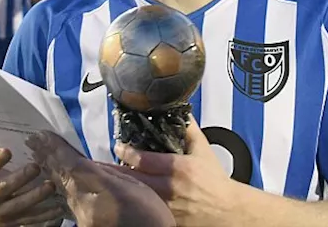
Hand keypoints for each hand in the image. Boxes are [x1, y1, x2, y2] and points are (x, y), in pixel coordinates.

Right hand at [0, 116, 63, 226]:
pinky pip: (32, 220)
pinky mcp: (14, 223)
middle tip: (36, 166)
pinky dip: (46, 216)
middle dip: (22, 178)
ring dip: (37, 196)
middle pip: (7, 187)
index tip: (6, 151)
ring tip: (51, 185)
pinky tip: (58, 207)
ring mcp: (2, 213)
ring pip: (22, 205)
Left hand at [27, 131, 173, 226]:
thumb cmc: (150, 214)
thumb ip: (108, 173)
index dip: (56, 149)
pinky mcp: (81, 226)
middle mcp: (85, 205)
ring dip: (49, 171)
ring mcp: (80, 218)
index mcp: (101, 189)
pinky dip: (57, 188)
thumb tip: (86, 162)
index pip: (72, 165)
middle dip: (47, 157)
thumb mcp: (135, 186)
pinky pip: (65, 203)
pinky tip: (51, 181)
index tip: (42, 135)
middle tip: (32, 141)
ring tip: (36, 157)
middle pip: (61, 176)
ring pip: (61, 190)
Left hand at [113, 116, 236, 226]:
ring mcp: (165, 207)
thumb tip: (179, 112)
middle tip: (101, 164)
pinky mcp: (165, 220)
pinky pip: (144, 210)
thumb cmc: (215, 182)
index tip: (118, 146)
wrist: (226, 211)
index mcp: (178, 168)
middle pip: (132, 179)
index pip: (143, 160)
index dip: (126, 152)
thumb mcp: (203, 150)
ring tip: (108, 180)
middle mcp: (169, 188)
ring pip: (135, 196)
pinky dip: (134, 203)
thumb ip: (189, 130)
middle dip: (114, 171)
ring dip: (121, 188)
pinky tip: (125, 198)